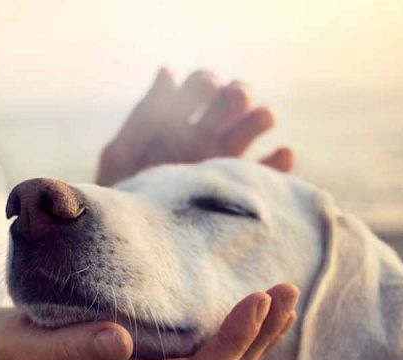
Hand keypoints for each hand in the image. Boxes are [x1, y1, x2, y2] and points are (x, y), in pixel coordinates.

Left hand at [97, 68, 293, 185]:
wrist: (132, 245)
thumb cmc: (120, 199)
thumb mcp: (122, 156)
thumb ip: (144, 117)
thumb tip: (167, 71)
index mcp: (175, 123)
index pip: (199, 87)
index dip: (206, 82)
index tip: (208, 88)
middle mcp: (203, 138)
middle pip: (231, 103)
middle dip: (236, 94)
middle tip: (235, 99)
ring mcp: (223, 163)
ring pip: (252, 130)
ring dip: (260, 118)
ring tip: (261, 118)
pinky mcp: (239, 191)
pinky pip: (267, 174)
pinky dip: (279, 162)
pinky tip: (282, 154)